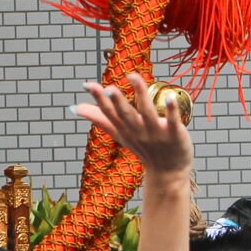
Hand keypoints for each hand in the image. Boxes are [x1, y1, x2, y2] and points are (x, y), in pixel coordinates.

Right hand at [75, 74, 191, 178]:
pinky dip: (172, 111)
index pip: (109, 114)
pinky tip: (170, 97)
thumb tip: (75, 108)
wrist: (168, 172)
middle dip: (117, 102)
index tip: (88, 85)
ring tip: (134, 77)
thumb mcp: (120, 133)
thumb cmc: (143, 148)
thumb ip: (100, 119)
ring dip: (141, 96)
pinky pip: (173, 122)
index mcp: (124, 129)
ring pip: (148, 113)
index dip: (99, 100)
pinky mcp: (175, 135)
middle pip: (126, 115)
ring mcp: (156, 134)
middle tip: (108, 88)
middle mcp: (138, 131)